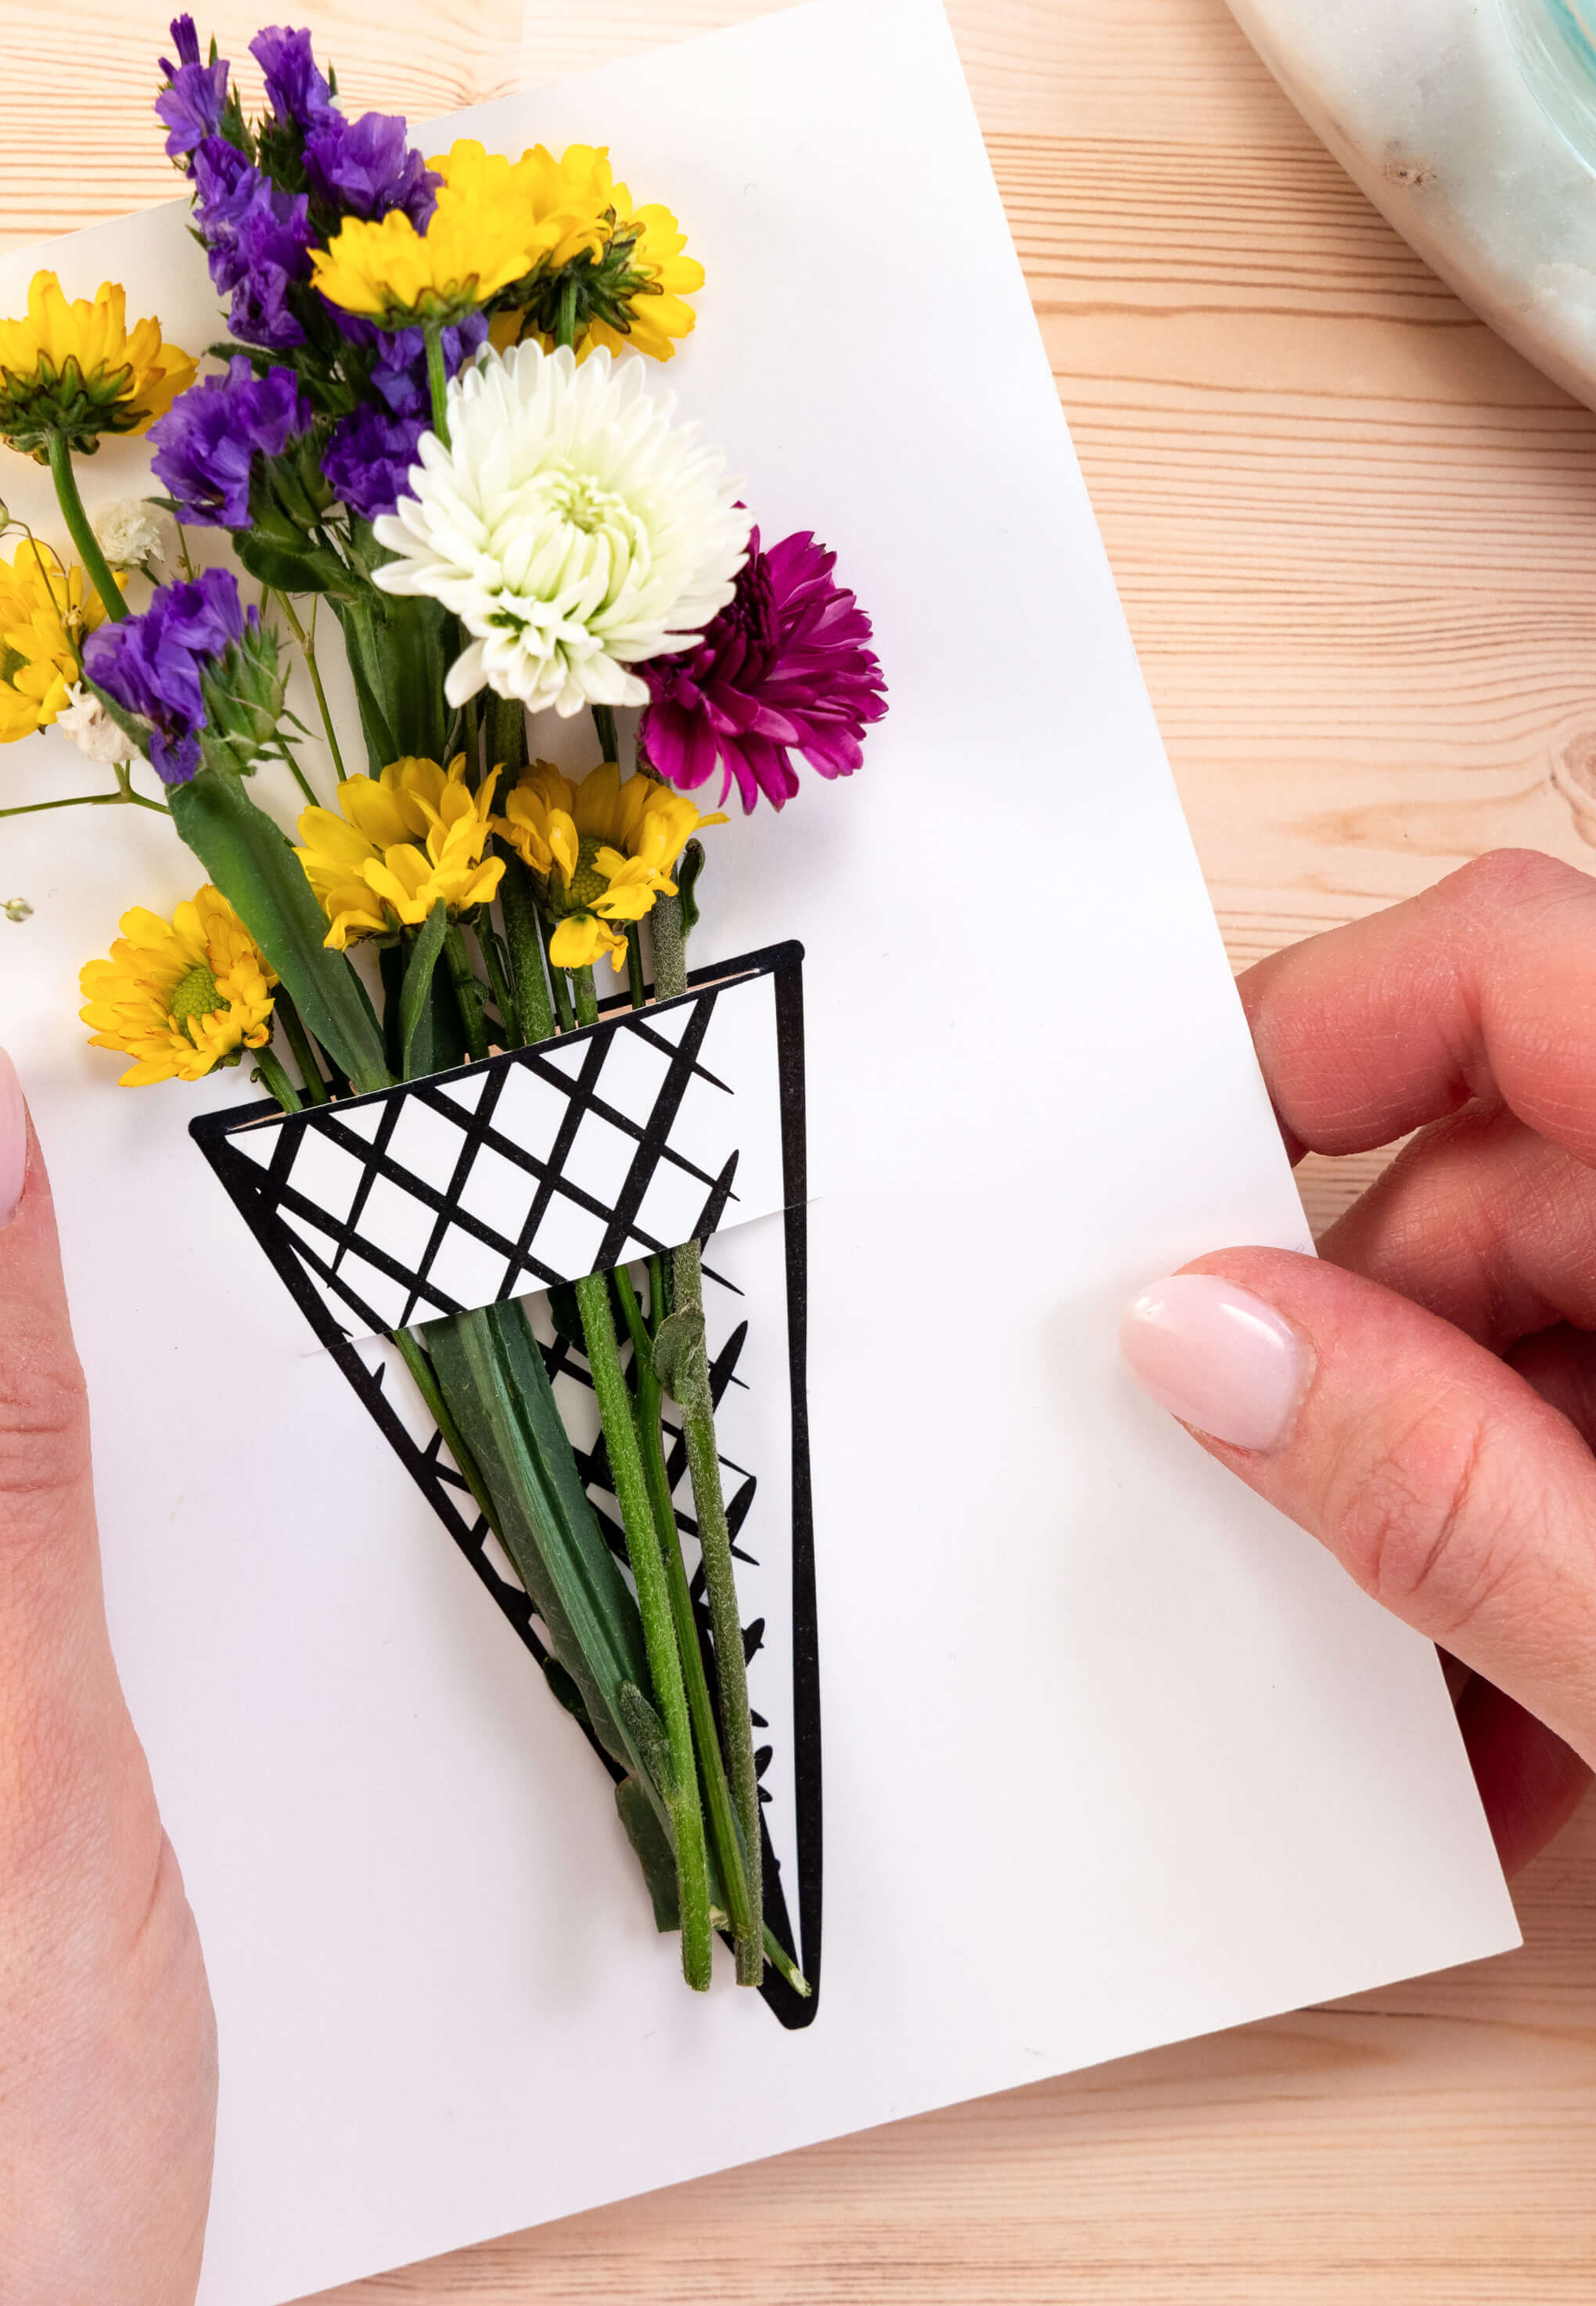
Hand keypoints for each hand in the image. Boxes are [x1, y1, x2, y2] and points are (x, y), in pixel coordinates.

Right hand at [1121, 850, 1595, 1874]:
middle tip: (1300, 1572)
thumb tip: (1191, 1343)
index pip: (1499, 968)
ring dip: (1455, 1512)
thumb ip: (1446, 1491)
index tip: (1151, 1194)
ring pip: (1537, 1328)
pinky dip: (1546, 1546)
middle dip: (1364, 1387)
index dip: (1303, 1040)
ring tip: (1443, 1725)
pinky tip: (1533, 1731)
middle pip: (1488, 1187)